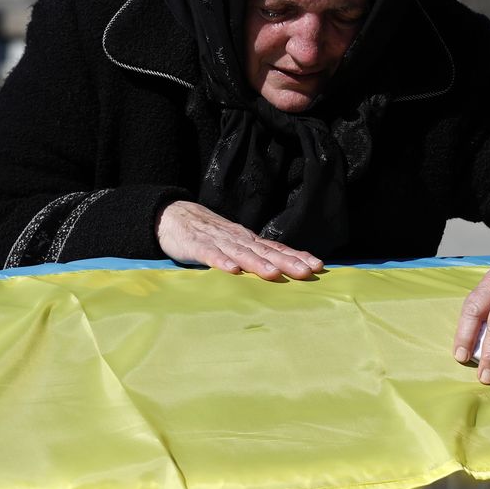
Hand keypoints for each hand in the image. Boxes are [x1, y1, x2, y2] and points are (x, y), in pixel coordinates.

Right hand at [156, 200, 323, 280]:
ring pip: (240, 253)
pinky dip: (221, 262)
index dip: (296, 256)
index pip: (276, 247)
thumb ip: (252, 255)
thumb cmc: (207, 232)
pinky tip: (232, 271)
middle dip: (287, 261)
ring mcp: (217, 241)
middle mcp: (237, 238)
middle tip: (307, 271)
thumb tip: (280, 270)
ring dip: (257, 264)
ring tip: (274, 274)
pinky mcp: (196, 246)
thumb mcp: (234, 242)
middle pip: (265, 251)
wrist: (172, 214)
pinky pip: (210, 255)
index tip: (317, 265)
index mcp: (247, 239)